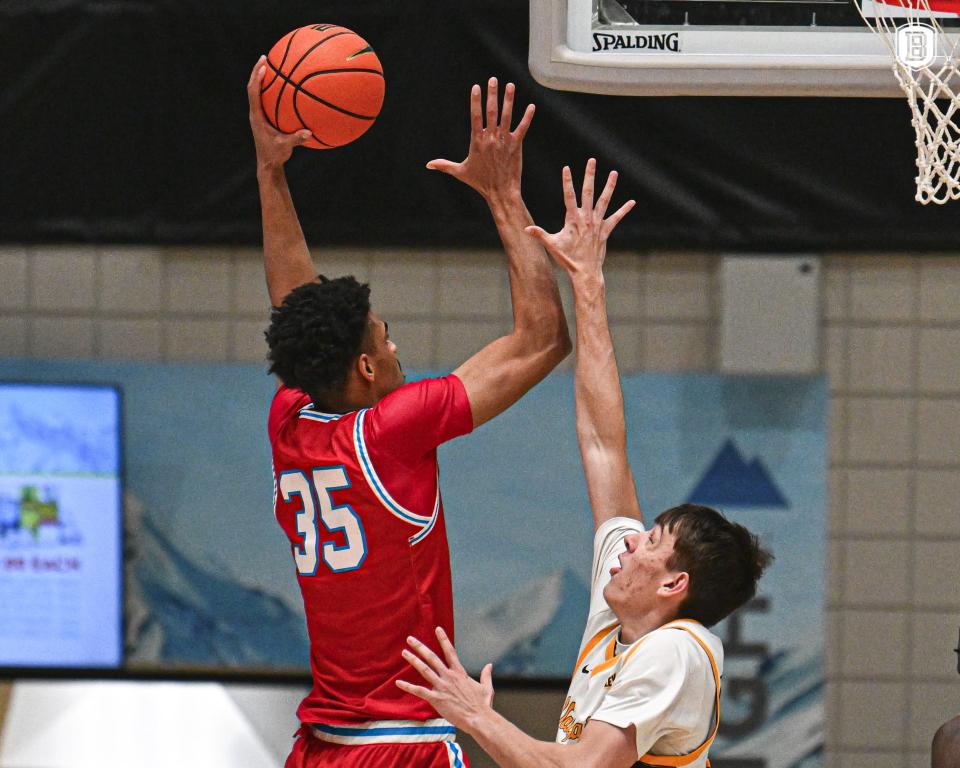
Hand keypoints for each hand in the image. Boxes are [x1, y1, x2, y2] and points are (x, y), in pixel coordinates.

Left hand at [247, 55, 311, 168]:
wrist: (267, 164)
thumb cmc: (275, 156)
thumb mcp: (285, 148)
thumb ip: (296, 139)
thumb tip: (309, 132)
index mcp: (257, 117)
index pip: (253, 93)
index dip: (257, 78)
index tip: (263, 65)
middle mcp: (255, 113)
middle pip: (252, 87)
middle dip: (257, 71)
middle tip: (264, 57)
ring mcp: (258, 115)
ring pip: (257, 93)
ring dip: (262, 78)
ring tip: (271, 65)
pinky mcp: (263, 119)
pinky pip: (266, 100)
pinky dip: (272, 91)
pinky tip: (283, 86)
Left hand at [396, 627, 494, 732]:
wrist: (479, 718)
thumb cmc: (483, 705)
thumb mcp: (486, 687)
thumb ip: (486, 675)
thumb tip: (490, 665)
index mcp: (460, 673)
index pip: (450, 651)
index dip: (443, 639)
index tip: (437, 629)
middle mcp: (449, 676)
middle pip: (432, 657)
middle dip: (420, 647)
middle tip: (410, 639)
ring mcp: (442, 687)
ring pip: (424, 670)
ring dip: (413, 660)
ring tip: (404, 653)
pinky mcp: (436, 699)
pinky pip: (419, 691)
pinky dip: (408, 686)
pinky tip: (398, 682)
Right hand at [426, 77, 534, 201]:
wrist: (500, 192)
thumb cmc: (480, 183)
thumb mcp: (460, 172)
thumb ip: (444, 165)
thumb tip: (428, 165)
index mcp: (477, 141)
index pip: (475, 117)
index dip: (476, 101)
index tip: (476, 87)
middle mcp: (491, 138)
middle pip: (491, 112)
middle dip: (492, 94)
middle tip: (493, 79)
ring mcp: (504, 141)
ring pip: (507, 117)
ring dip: (509, 100)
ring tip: (510, 86)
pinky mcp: (516, 146)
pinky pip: (522, 128)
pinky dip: (527, 117)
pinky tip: (532, 106)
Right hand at [526, 159, 634, 276]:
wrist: (585, 272)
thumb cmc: (568, 259)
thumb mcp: (552, 245)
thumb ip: (539, 235)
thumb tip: (525, 229)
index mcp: (573, 219)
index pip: (569, 196)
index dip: (567, 182)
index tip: (567, 168)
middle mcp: (587, 218)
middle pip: (588, 192)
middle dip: (589, 176)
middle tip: (591, 160)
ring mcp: (598, 224)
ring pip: (604, 201)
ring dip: (609, 187)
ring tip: (614, 173)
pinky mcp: (605, 231)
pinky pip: (616, 218)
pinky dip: (624, 210)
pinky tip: (632, 202)